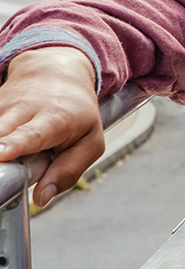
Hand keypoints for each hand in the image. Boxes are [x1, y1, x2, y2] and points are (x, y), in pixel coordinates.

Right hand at [0, 48, 104, 205]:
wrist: (55, 69)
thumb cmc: (77, 112)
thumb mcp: (90, 141)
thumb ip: (69, 171)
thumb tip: (42, 199)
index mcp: (55, 120)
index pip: (31, 135)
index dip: (14, 145)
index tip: (1, 153)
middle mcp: (24, 110)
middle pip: (1, 132)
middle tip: (3, 158)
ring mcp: (3, 105)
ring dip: (0, 148)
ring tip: (10, 153)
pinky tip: (7, 146)